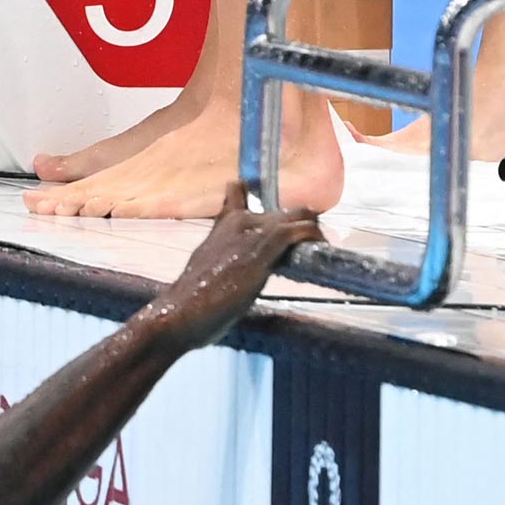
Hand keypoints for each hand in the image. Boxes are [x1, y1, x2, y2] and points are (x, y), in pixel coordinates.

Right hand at [136, 184, 318, 350]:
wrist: (181, 311)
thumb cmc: (190, 301)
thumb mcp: (204, 269)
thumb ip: (221, 260)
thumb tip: (231, 269)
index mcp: (220, 227)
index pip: (237, 194)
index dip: (259, 199)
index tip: (280, 211)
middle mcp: (236, 223)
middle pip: (280, 210)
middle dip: (300, 221)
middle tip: (314, 239)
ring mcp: (249, 234)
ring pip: (294, 216)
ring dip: (312, 228)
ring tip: (323, 242)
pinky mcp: (261, 251)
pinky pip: (296, 232)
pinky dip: (312, 234)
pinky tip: (322, 244)